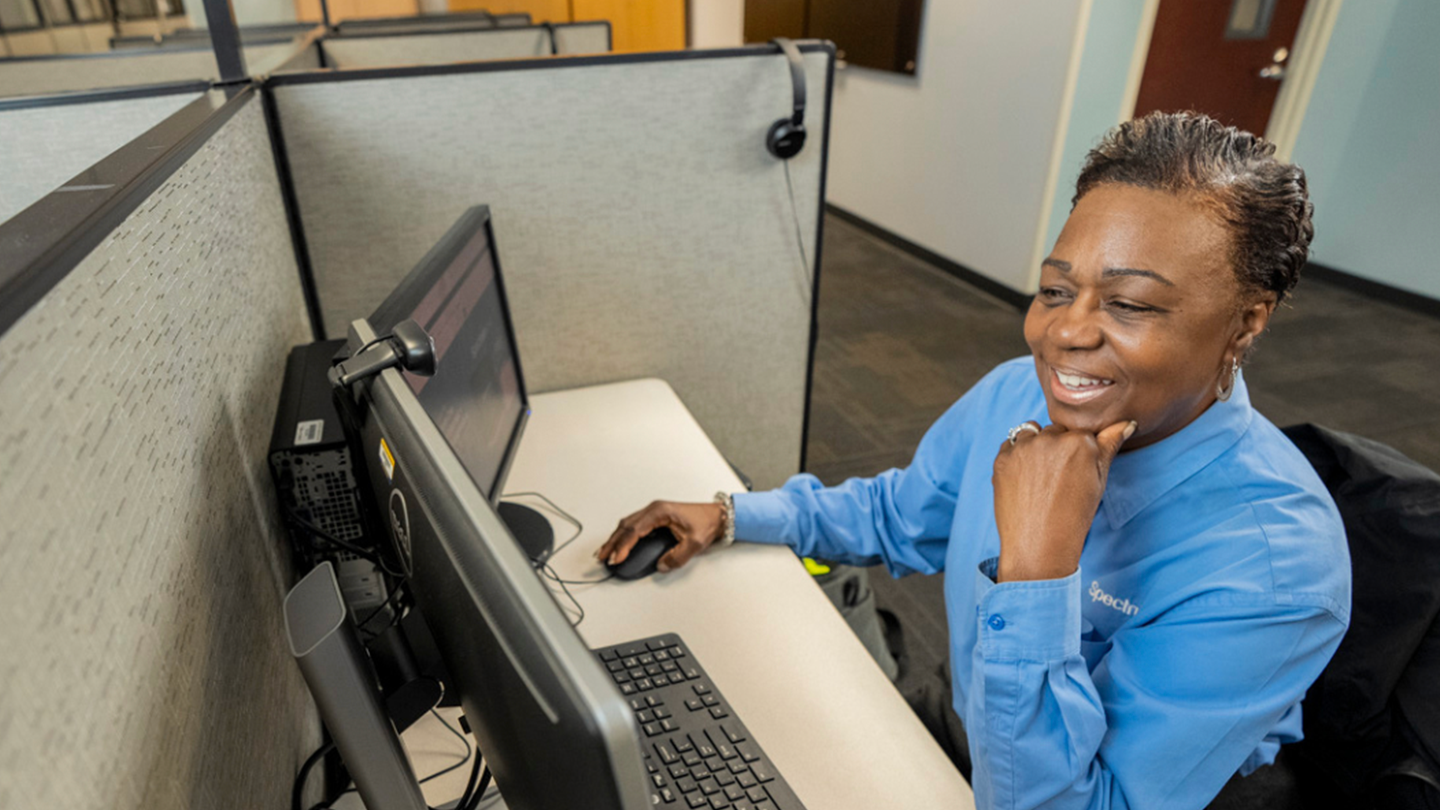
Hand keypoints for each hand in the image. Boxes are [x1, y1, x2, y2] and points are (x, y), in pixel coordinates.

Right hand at [594, 500, 725, 572]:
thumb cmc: (707, 523)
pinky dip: (624, 535)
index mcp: (660, 512)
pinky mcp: (656, 518)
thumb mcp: (695, 543)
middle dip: (612, 543)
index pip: (634, 530)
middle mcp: (654, 510)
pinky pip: (634, 526)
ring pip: (627, 525)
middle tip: (603, 557)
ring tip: (606, 553)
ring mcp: (654, 512)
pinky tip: (619, 544)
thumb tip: (662, 565)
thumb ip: (677, 557)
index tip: (616, 558)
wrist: (717, 516)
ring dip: (616, 539)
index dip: (623, 546)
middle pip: (626, 526)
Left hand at [991, 420, 1134, 581]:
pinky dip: (1016, 456)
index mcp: (1080, 441)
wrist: (1039, 545)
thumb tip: (1126, 423)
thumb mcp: (1098, 481)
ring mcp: (1023, 447)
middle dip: (1056, 447)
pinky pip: (1010, 445)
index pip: (1079, 432)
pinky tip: (1023, 479)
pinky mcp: (1002, 458)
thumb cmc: (1073, 515)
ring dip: (1034, 446)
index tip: (1074, 472)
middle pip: (1055, 431)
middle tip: (1056, 479)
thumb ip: (1109, 446)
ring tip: (1039, 477)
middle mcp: (1050, 439)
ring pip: (1031, 432)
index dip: (1077, 453)